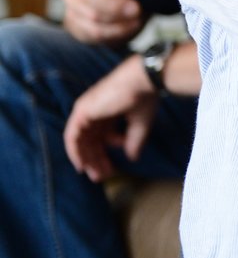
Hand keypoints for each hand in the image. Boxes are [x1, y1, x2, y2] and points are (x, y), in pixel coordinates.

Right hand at [62, 0, 158, 43]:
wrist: (113, 0)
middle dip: (114, 5)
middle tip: (136, 9)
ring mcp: (73, 10)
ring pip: (92, 19)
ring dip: (118, 22)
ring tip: (138, 20)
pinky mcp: (78, 28)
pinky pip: (95, 34)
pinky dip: (116, 32)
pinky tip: (130, 27)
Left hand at [63, 54, 157, 181]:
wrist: (143, 81)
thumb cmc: (145, 98)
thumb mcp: (140, 124)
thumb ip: (134, 141)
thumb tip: (132, 158)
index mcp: (108, 111)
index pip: (101, 136)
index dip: (105, 153)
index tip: (112, 169)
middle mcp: (94, 111)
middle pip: (90, 140)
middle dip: (95, 159)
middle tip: (100, 177)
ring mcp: (86, 111)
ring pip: (80, 141)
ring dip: (86, 159)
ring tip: (94, 175)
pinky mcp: (81, 111)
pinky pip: (72, 137)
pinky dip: (75, 152)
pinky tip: (82, 166)